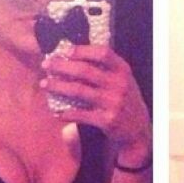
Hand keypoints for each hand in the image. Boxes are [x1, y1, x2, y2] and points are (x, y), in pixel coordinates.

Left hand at [40, 45, 150, 165]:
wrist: (139, 132)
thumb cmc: (126, 103)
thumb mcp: (124, 82)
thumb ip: (107, 69)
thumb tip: (77, 56)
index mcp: (123, 71)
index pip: (103, 53)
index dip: (82, 50)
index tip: (66, 50)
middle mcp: (119, 85)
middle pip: (85, 70)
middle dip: (62, 66)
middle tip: (46, 65)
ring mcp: (113, 103)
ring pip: (79, 91)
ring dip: (58, 86)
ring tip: (45, 84)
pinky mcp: (107, 121)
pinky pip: (81, 114)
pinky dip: (67, 113)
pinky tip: (57, 112)